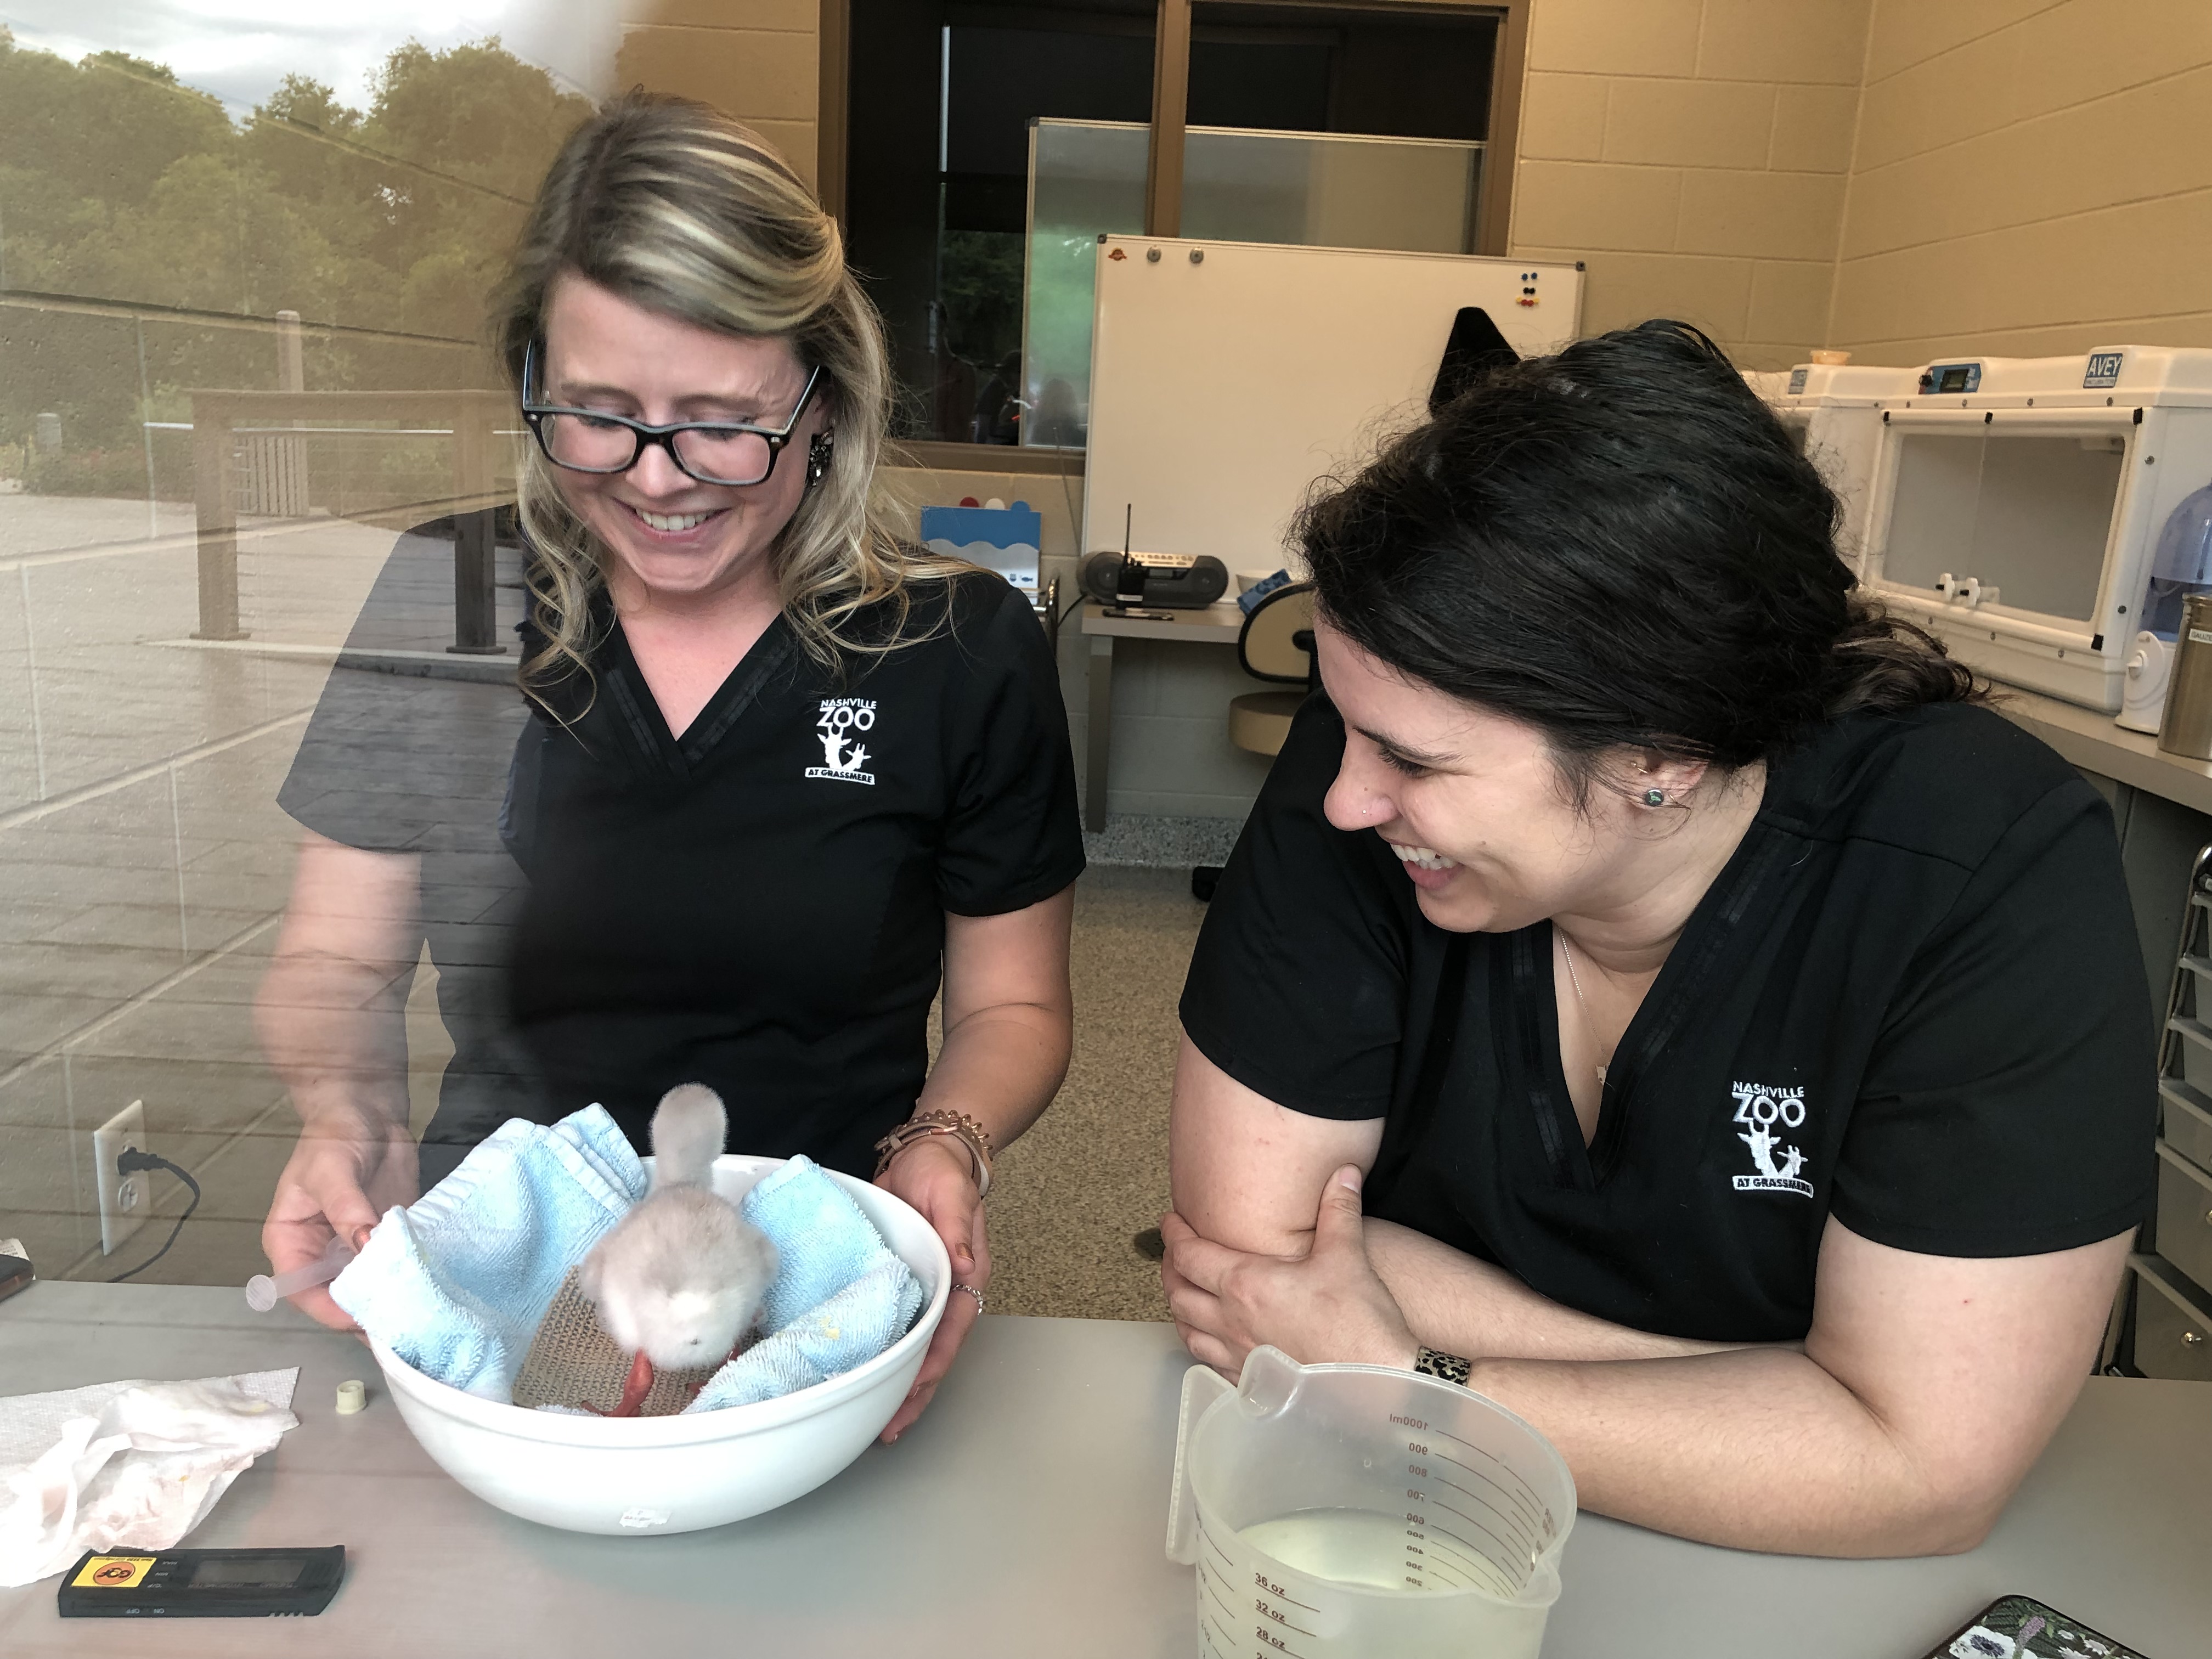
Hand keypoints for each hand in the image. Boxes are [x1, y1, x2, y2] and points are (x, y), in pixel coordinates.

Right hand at [262, 1108, 418, 1331]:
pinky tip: (426, 1296)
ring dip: (385, 1305)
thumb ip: (347, 1209)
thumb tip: (365, 1247)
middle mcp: (317, 1252)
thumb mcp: (333, 1169)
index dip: (327, 1308)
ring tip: (413, 1323)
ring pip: (363, 1290)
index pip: (300, 1288)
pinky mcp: (382, 1240)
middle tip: (395, 1331)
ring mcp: (351, 1249)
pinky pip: (391, 1269)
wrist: (370, 1110)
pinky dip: (406, 1283)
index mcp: (289, 1240)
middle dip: (359, 1314)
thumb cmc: (336, 1134)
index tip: (358, 1317)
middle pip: (333, 1297)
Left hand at [873, 1135, 987, 1441]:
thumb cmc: (941, 1173)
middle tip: (888, 1427)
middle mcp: (945, 1292)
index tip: (913, 1394)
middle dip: (914, 1392)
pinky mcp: (897, 1283)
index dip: (932, 1366)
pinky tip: (856, 1367)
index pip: (951, 1331)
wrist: (923, 1153)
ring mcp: (921, 1291)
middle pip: (932, 1351)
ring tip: (873, 1415)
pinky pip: (889, 1323)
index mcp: (965, 1277)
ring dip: (896, 1379)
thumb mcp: (951, 1194)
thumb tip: (960, 1264)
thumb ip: (956, 1228)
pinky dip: (877, 1348)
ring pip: (911, 1344)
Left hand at [1161, 1165, 1416, 1376]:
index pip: (1189, 1255)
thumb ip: (1338, 1209)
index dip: (1174, 1235)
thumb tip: (1344, 1172)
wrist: (1377, 1384)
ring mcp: (1239, 1356)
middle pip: (1178, 1294)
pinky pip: (1209, 1363)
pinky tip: (1211, 1340)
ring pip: (1187, 1331)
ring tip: (1184, 1294)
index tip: (1170, 1221)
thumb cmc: (1358, 1321)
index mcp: (1245, 1284)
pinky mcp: (1253, 1381)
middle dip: (1169, 1270)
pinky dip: (1200, 1344)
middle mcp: (1232, 1321)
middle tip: (1173, 1254)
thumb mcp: (1347, 1255)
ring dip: (1179, 1309)